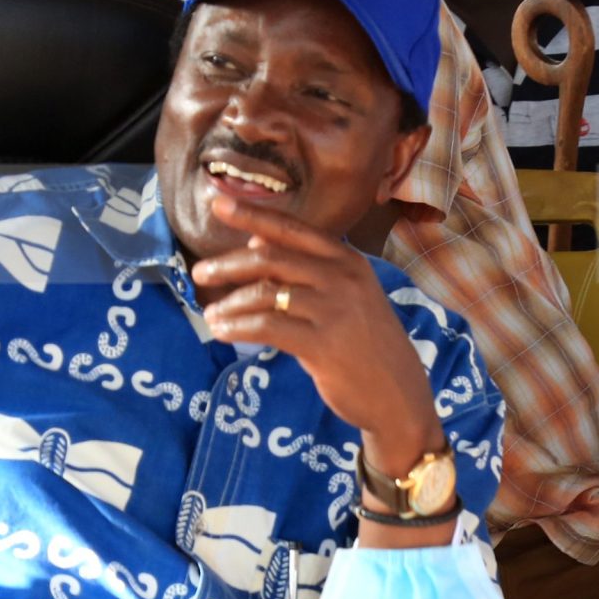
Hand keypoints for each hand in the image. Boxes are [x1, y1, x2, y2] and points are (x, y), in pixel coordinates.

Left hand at [188, 191, 444, 470]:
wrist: (398, 394)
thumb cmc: (366, 344)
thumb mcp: (346, 296)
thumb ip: (305, 269)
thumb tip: (255, 243)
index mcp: (347, 260)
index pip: (292, 228)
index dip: (252, 214)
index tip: (218, 204)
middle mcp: (342, 278)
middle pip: (271, 257)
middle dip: (228, 264)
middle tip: (200, 273)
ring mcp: (333, 310)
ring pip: (264, 294)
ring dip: (230, 303)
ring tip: (211, 315)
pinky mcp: (322, 345)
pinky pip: (266, 328)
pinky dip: (237, 328)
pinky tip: (222, 332)